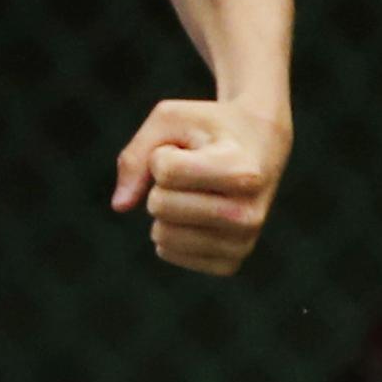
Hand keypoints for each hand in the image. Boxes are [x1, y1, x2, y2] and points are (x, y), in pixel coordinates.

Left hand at [110, 98, 291, 275]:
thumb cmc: (208, 127)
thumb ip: (136, 156)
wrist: (261, 145)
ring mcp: (243, 244)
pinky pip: (168, 252)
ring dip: (166, 206)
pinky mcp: (231, 263)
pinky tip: (199, 212)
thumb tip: (120, 206)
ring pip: (161, 234)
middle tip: (194, 169)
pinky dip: (170, 229)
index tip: (191, 147)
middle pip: (160, 205)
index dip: (162, 153)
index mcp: (241, 173)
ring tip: (198, 189)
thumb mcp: (171, 119)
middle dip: (161, 183)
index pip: (165, 171)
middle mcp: (247, 214)